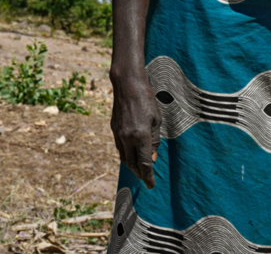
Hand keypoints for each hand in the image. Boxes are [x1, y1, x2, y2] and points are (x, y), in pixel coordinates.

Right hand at [110, 66, 160, 187]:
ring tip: (139, 170)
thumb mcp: (156, 120)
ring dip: (132, 166)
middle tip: (146, 179)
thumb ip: (155, 140)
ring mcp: (118, 134)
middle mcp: (128, 137)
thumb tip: (153, 158)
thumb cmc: (146, 100)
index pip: (144, 163)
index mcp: (141, 136)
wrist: (127, 85)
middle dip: (140, 174)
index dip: (148, 176)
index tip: (151, 185)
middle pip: (132, 164)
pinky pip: (119, 147)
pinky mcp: (113, 128)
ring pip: (124, 157)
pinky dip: (126, 155)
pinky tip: (131, 155)